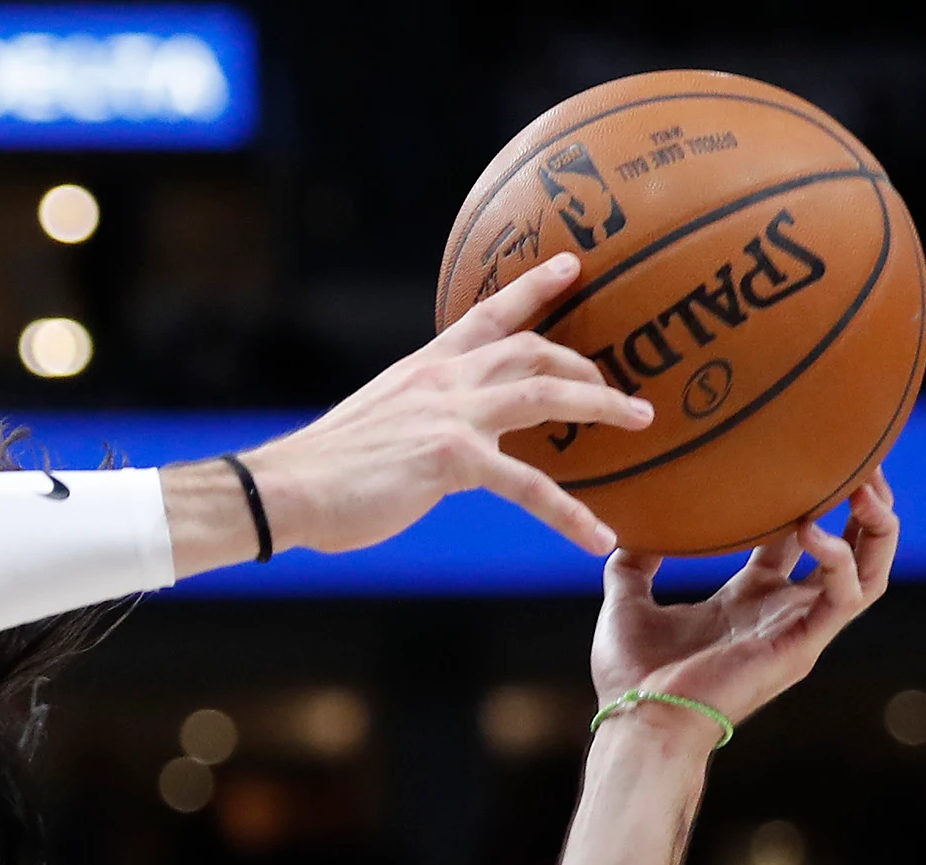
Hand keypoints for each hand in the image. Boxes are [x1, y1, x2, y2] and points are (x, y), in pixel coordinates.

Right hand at [233, 253, 653, 556]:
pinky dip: (570, 513)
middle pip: (533, 347)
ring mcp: (452, 415)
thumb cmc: (320, 469)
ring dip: (603, 403)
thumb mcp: (374, 423)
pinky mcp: (454, 460)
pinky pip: (531, 487)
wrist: (283, 488)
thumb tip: (428, 441)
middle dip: (584, 358)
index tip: (572, 265)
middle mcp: (444, 380)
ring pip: (548, 393)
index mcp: (424, 368)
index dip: (534, 287)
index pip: (487, 314)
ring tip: (642, 420)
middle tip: (617, 382)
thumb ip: (414, 420)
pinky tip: (597, 538)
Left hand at [591, 470, 896, 735]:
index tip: (812, 458)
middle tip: (861, 460)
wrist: (640, 720)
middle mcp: (782, 610)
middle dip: (864, 503)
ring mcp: (799, 628)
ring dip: (877, 528)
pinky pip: (847, 596)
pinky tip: (813, 530)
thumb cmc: (633, 676)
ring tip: (866, 487)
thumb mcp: (627, 604)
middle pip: (852, 548)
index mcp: (748, 599)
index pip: (798, 539)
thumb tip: (626, 529)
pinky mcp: (803, 645)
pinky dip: (839, 559)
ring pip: (872, 571)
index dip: (813, 499)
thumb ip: (632, 565)